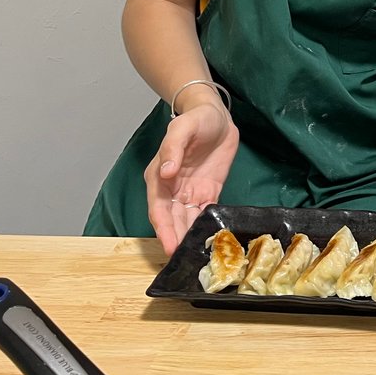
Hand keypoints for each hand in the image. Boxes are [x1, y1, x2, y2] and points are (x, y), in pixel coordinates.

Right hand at [144, 104, 238, 254]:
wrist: (216, 115)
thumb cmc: (195, 120)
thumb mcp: (181, 129)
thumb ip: (172, 150)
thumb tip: (166, 173)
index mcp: (159, 177)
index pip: (159, 209)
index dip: (164, 229)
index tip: (169, 246)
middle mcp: (172, 189)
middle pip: (173, 220)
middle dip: (177, 239)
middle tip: (185, 259)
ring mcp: (190, 192)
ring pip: (188, 221)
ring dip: (190, 237)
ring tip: (198, 255)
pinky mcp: (208, 192)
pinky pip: (206, 213)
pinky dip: (207, 226)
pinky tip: (212, 238)